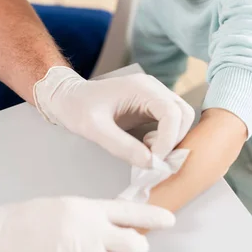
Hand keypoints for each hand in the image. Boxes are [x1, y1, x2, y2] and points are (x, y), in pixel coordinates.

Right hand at [0, 197, 174, 251]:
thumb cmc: (28, 221)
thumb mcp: (66, 207)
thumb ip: (94, 217)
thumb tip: (118, 228)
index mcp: (89, 208)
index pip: (132, 211)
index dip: (154, 217)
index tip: (169, 220)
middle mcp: (90, 232)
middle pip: (135, 244)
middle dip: (136, 248)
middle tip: (126, 249)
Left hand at [34, 67, 194, 166]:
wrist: (67, 97)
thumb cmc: (77, 108)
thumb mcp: (94, 129)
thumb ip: (122, 146)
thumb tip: (150, 164)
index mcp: (142, 88)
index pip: (172, 112)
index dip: (169, 139)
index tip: (154, 160)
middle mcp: (153, 88)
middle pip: (184, 114)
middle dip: (173, 140)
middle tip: (153, 157)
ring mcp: (154, 96)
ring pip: (181, 118)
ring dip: (171, 139)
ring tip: (147, 150)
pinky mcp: (152, 106)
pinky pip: (171, 122)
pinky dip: (166, 138)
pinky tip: (146, 145)